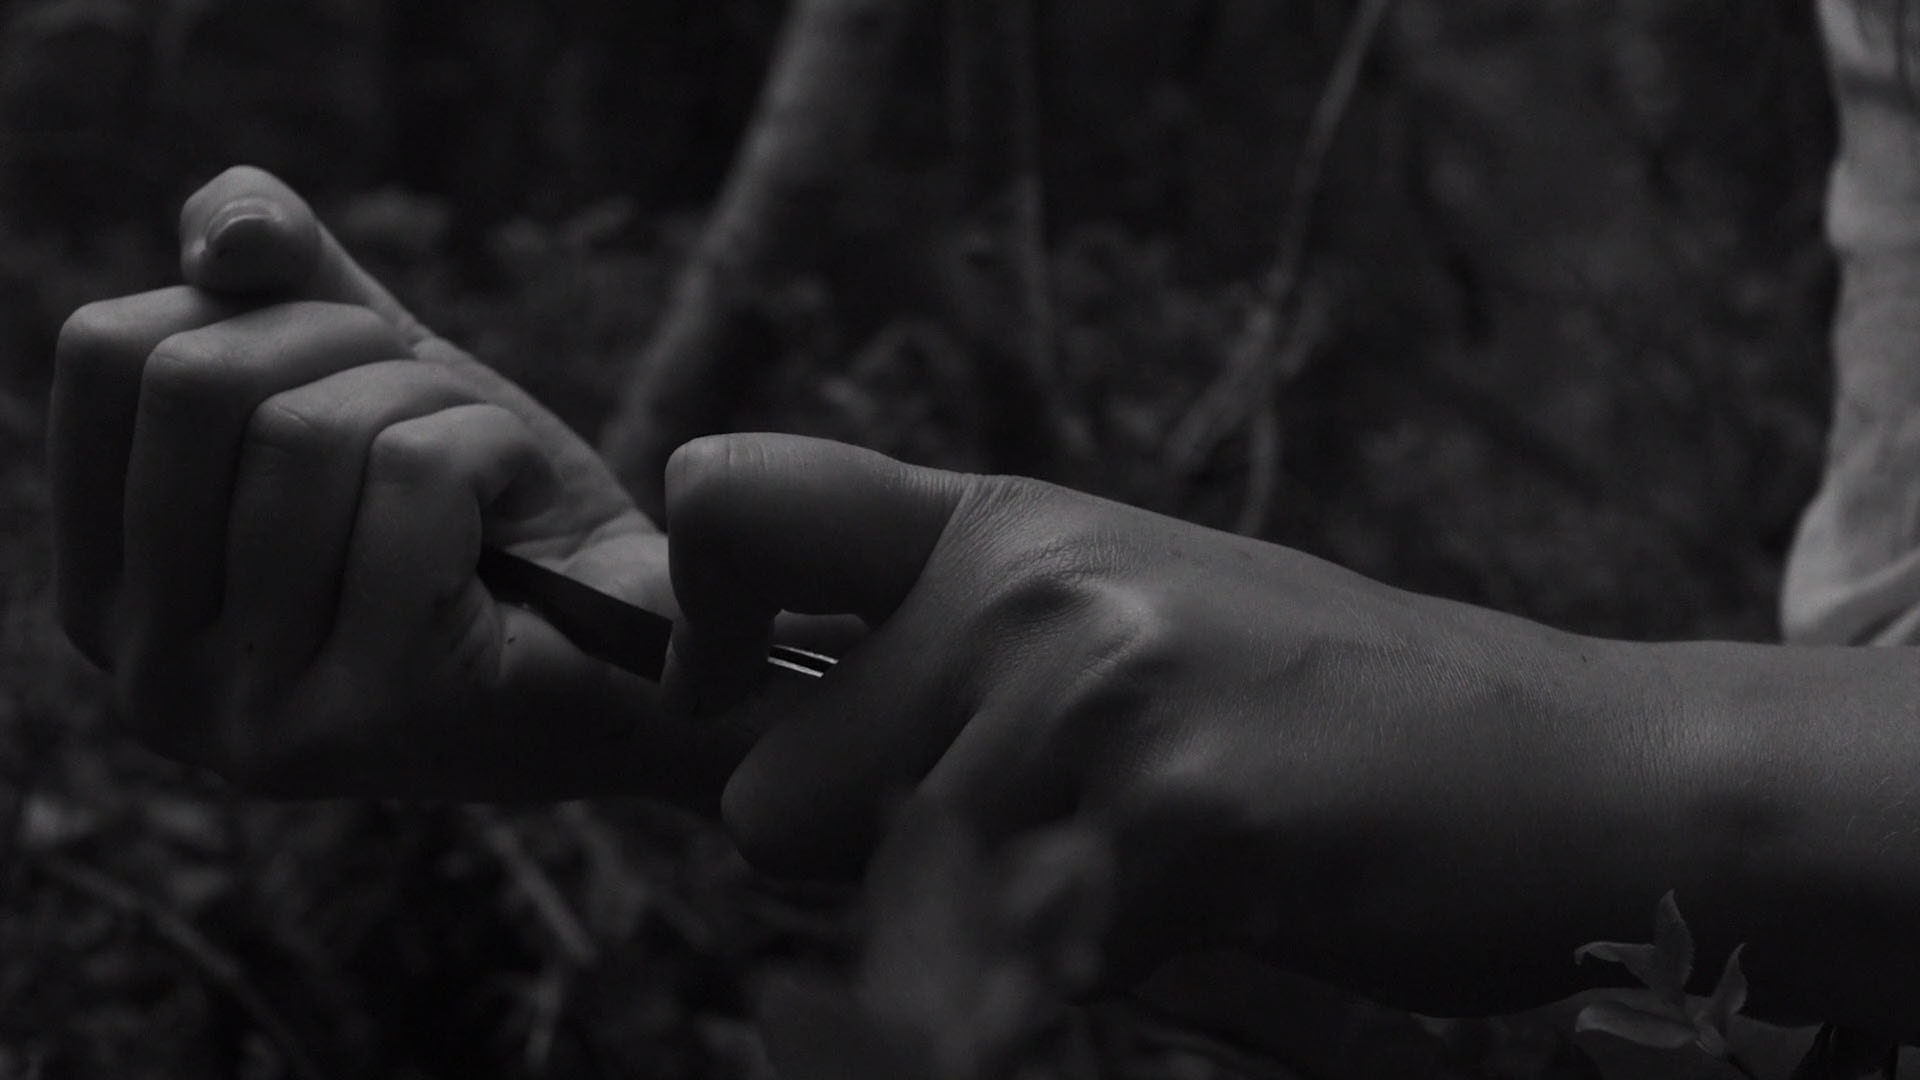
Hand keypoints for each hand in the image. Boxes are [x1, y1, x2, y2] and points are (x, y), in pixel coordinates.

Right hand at [48, 166, 718, 801]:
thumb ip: (282, 278)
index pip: (108, 354)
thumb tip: (228, 234)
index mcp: (109, 597)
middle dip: (357, 356)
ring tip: (489, 494)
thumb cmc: (499, 515)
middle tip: (441, 430)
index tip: (355, 385)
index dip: (262, 316)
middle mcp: (148, 680)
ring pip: (307, 429)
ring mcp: (251, 718)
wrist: (650, 639)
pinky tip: (524, 526)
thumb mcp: (369, 373)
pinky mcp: (375, 711)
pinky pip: (413, 474)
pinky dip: (498, 453)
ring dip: (442, 411)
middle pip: (197, 380)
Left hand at [664, 433, 1681, 1013]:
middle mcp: (1025, 587)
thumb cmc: (1323, 719)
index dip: (696, 613)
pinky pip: (998, 984)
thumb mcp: (1122, 627)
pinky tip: (1194, 922)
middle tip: (1048, 855)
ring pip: (878, 917)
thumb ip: (947, 663)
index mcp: (1004, 525)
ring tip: (1145, 886)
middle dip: (877, 870)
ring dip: (986, 951)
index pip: (729, 499)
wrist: (1567, 773)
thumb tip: (754, 757)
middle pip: (774, 802)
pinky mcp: (1169, 819)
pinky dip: (1065, 995)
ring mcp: (1096, 695)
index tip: (732, 692)